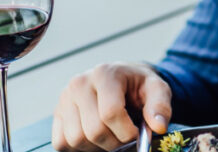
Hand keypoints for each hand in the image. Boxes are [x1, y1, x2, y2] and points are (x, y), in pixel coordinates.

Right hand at [52, 61, 171, 150]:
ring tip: (110, 134)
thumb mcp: (157, 89)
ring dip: (97, 145)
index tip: (137, 133)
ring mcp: (65, 98)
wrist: (123, 79)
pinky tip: (94, 136)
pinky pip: (61, 143)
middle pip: (93, 131)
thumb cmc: (139, 85)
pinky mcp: (56, 113)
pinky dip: (80, 147)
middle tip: (125, 137)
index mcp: (104, 73)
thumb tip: (158, 127)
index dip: (127, 132)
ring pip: (76, 140)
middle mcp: (79, 83)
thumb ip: (160, 106)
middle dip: (114, 142)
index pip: (110, 113)